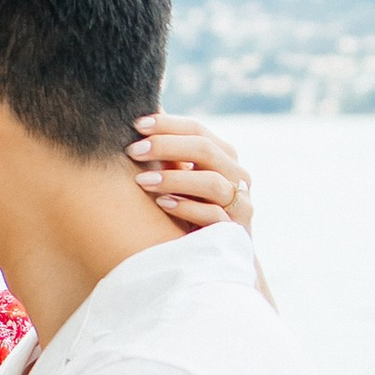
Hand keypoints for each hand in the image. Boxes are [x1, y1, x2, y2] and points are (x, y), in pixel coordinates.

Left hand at [129, 113, 251, 233]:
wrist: (213, 254)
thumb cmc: (192, 210)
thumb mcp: (181, 179)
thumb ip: (169, 154)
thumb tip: (140, 120)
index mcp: (224, 156)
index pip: (197, 130)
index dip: (167, 125)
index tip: (136, 124)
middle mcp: (237, 176)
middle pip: (205, 151)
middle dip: (166, 147)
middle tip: (133, 150)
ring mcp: (240, 204)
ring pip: (212, 183)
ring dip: (174, 179)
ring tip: (142, 180)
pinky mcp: (235, 230)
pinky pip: (213, 216)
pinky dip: (186, 208)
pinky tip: (161, 204)